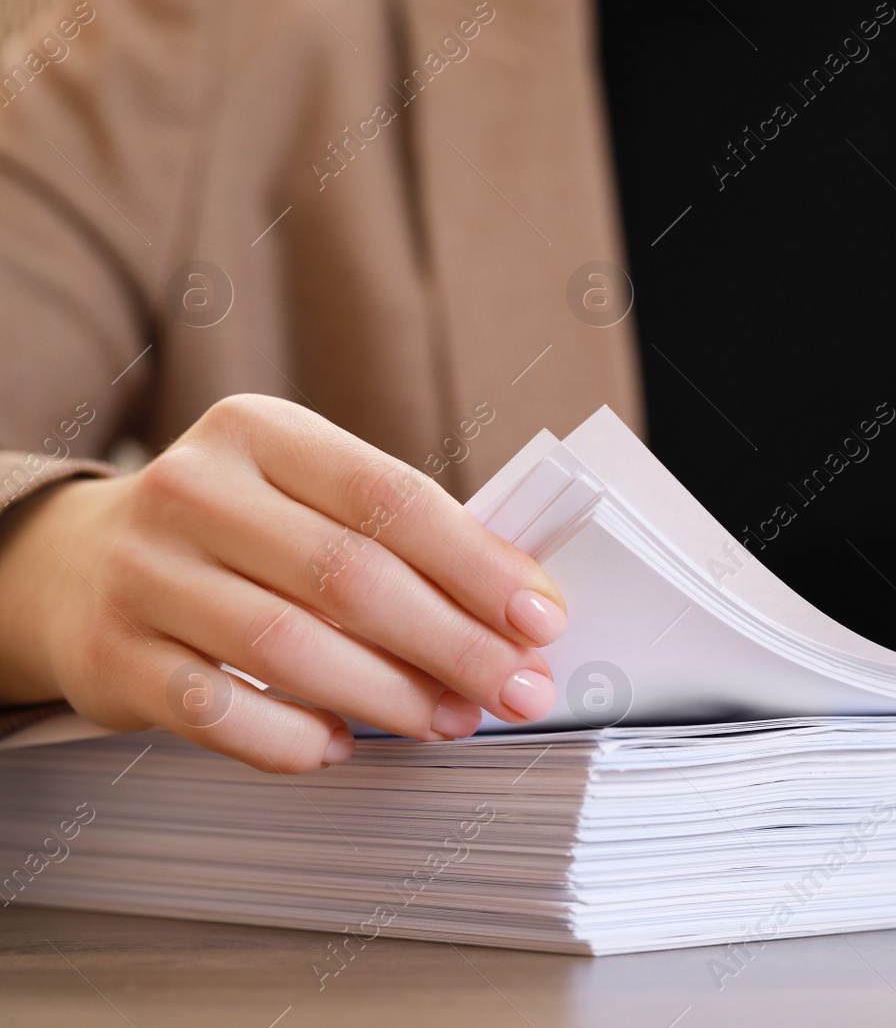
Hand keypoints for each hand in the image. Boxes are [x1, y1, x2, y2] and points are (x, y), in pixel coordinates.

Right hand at [0, 395, 566, 772]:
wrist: (74, 563)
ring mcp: (144, 573)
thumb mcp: (303, 493)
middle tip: (517, 689)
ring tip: (452, 720)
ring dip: (391, 697)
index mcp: (259, 431)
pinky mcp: (112, 657)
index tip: (540, 618)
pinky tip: (343, 745)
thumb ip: (397, 534)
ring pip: (290, 648)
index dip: (478, 563)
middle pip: (351, 577)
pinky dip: (294, 739)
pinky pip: (221, 713)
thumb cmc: (232, 531)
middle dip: (454, 644)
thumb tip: (516, 608)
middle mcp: (194, 491)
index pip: (391, 496)